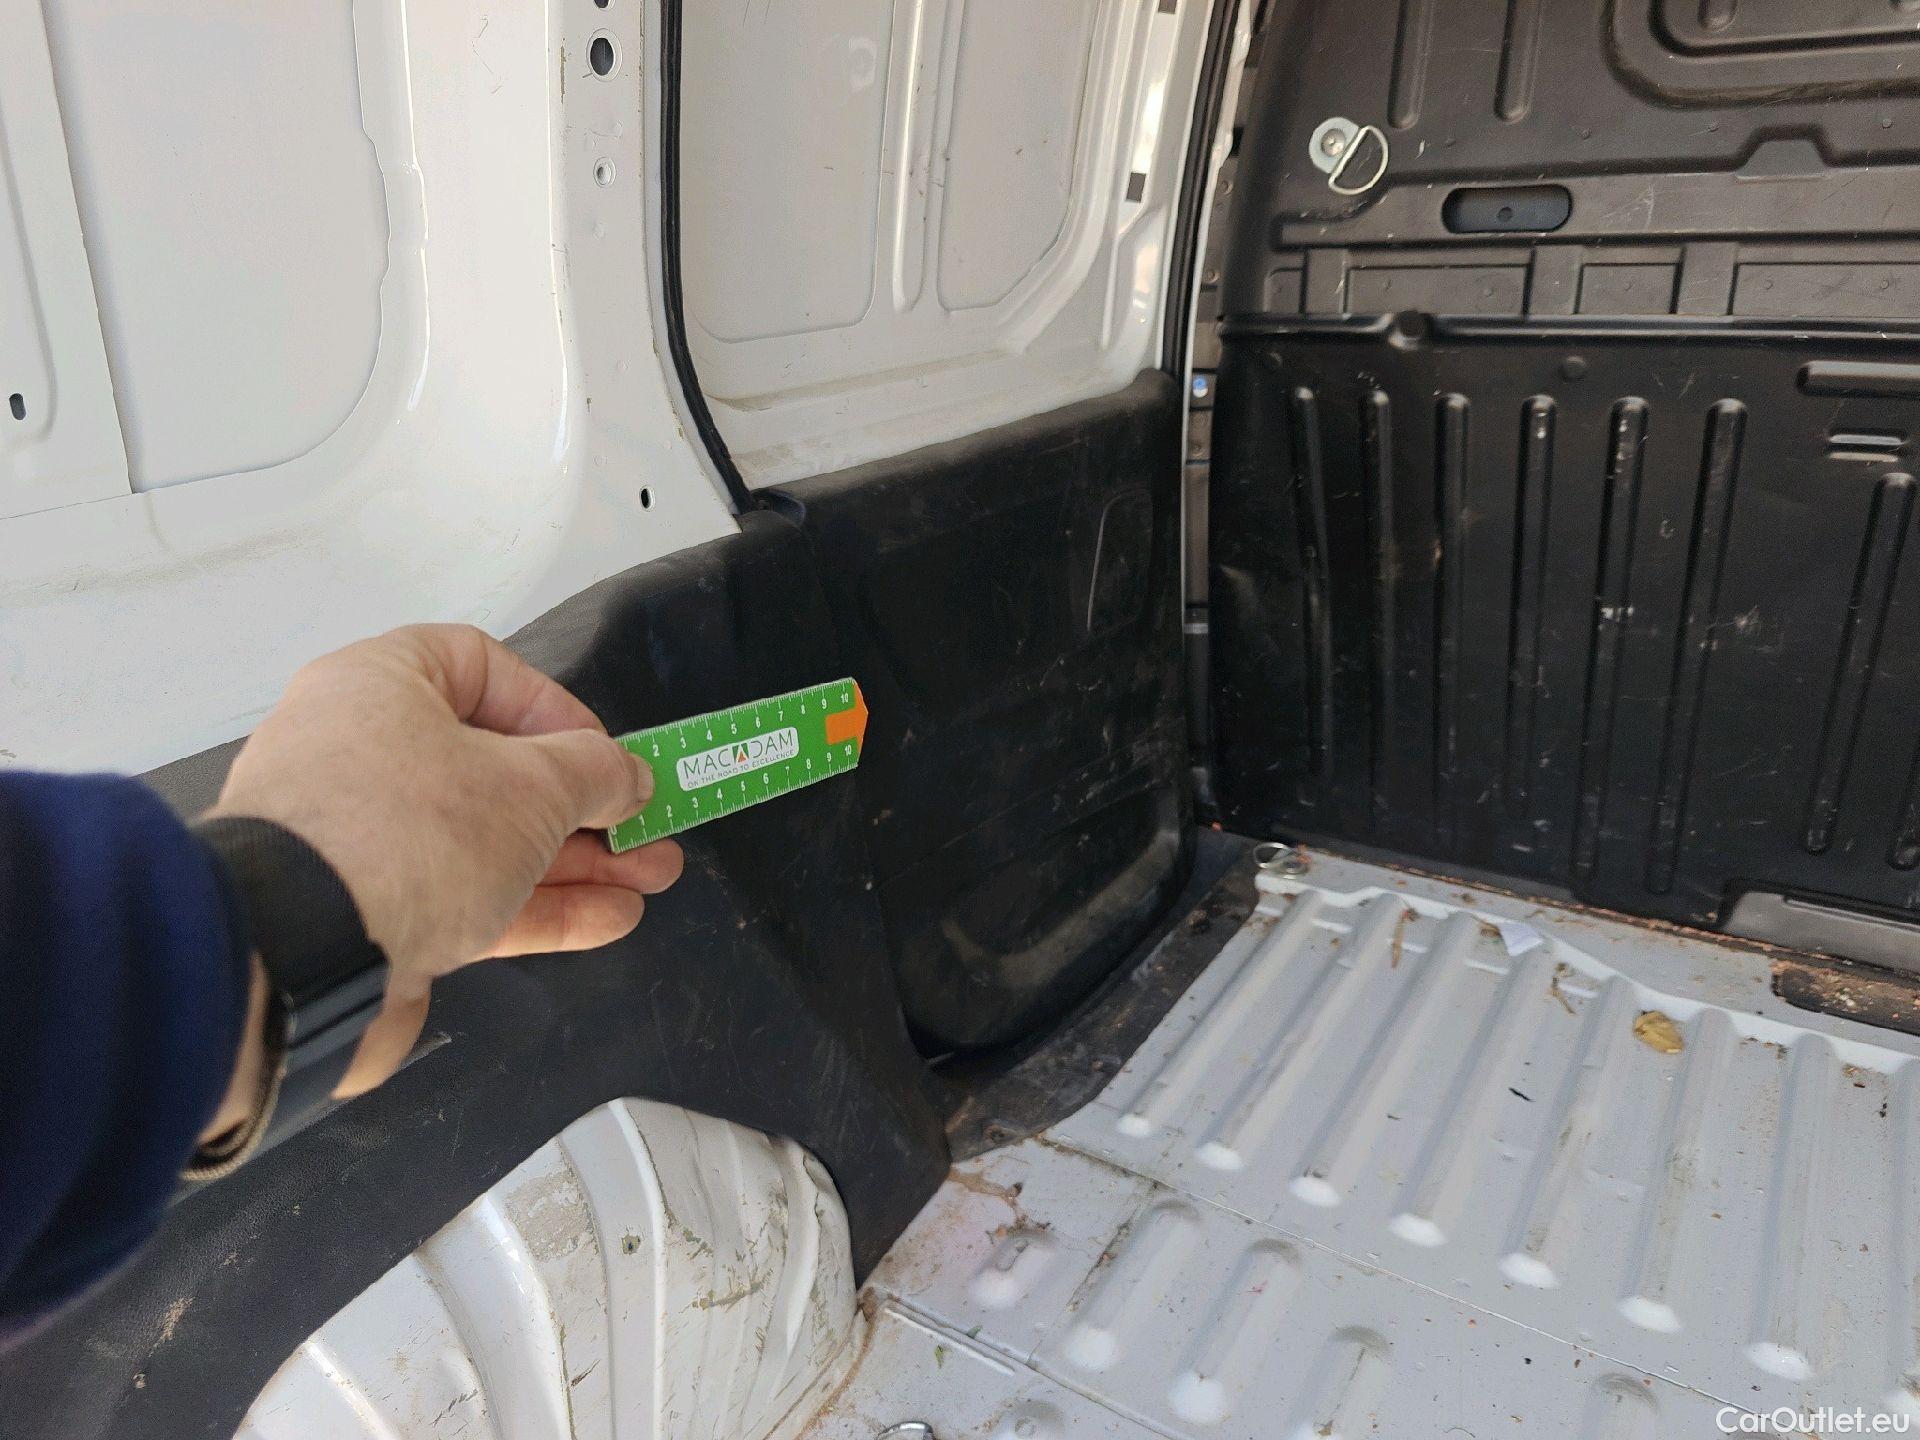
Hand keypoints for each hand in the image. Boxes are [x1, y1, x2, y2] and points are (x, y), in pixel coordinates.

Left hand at [206, 624, 682, 1097]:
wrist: (293, 960)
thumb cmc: (414, 832)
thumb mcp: (531, 787)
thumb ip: (596, 774)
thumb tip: (628, 779)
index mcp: (379, 686)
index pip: (479, 666)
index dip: (553, 706)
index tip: (603, 754)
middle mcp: (361, 753)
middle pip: (494, 765)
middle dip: (585, 802)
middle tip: (648, 828)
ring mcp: (361, 842)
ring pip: (488, 840)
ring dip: (573, 860)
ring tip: (651, 878)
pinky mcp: (367, 916)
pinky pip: (464, 896)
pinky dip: (535, 907)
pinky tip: (608, 919)